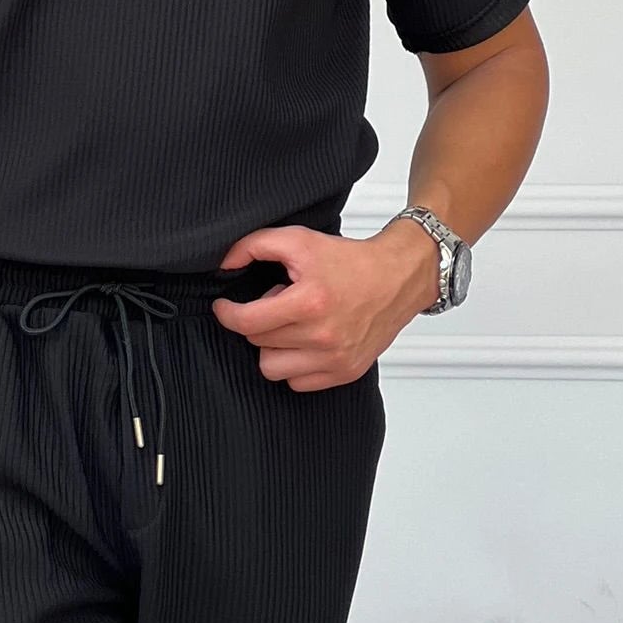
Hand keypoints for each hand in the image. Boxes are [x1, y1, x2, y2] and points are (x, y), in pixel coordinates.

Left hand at [210, 220, 441, 389]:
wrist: (398, 278)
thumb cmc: (351, 261)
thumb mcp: (300, 240)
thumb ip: (255, 245)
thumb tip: (225, 264)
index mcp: (310, 302)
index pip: (248, 322)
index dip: (228, 314)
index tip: (225, 308)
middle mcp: (323, 336)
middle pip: (258, 342)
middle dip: (260, 321)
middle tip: (278, 304)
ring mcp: (335, 358)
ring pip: (272, 369)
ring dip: (273, 348)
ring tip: (290, 327)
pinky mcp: (345, 372)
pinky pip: (297, 383)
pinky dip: (294, 366)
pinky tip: (305, 343)